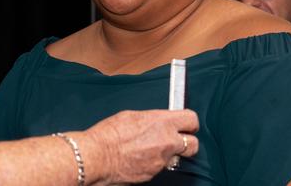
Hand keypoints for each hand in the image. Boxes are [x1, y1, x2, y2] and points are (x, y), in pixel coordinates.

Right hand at [78, 109, 198, 184]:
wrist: (97, 157)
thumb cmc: (109, 135)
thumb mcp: (132, 116)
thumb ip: (152, 120)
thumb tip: (158, 122)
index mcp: (162, 122)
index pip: (191, 120)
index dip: (189, 122)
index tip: (186, 124)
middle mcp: (167, 141)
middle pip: (193, 144)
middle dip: (187, 141)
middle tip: (177, 139)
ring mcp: (162, 160)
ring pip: (175, 157)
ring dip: (167, 153)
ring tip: (149, 149)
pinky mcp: (154, 174)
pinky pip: (159, 167)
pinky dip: (153, 162)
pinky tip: (139, 157)